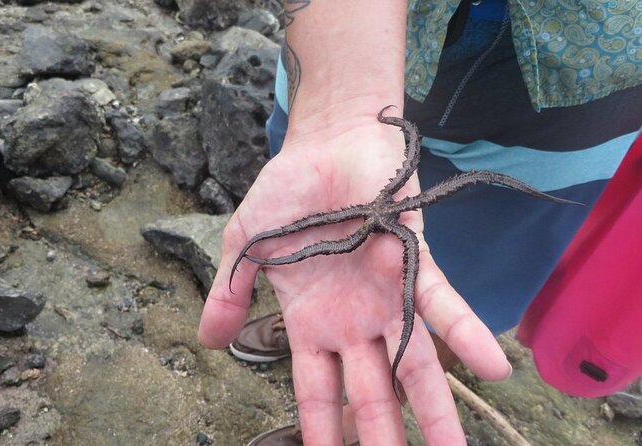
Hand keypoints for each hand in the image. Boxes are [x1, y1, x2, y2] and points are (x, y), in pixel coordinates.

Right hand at [198, 117, 510, 444]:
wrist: (324, 141)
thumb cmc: (286, 192)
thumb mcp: (244, 248)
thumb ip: (229, 294)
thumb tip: (206, 341)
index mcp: (312, 322)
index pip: (318, 391)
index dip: (324, 432)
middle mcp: (354, 320)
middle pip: (371, 393)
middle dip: (383, 439)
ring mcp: (386, 295)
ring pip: (414, 364)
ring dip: (435, 411)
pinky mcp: (413, 260)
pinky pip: (442, 305)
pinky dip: (466, 334)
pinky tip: (493, 368)